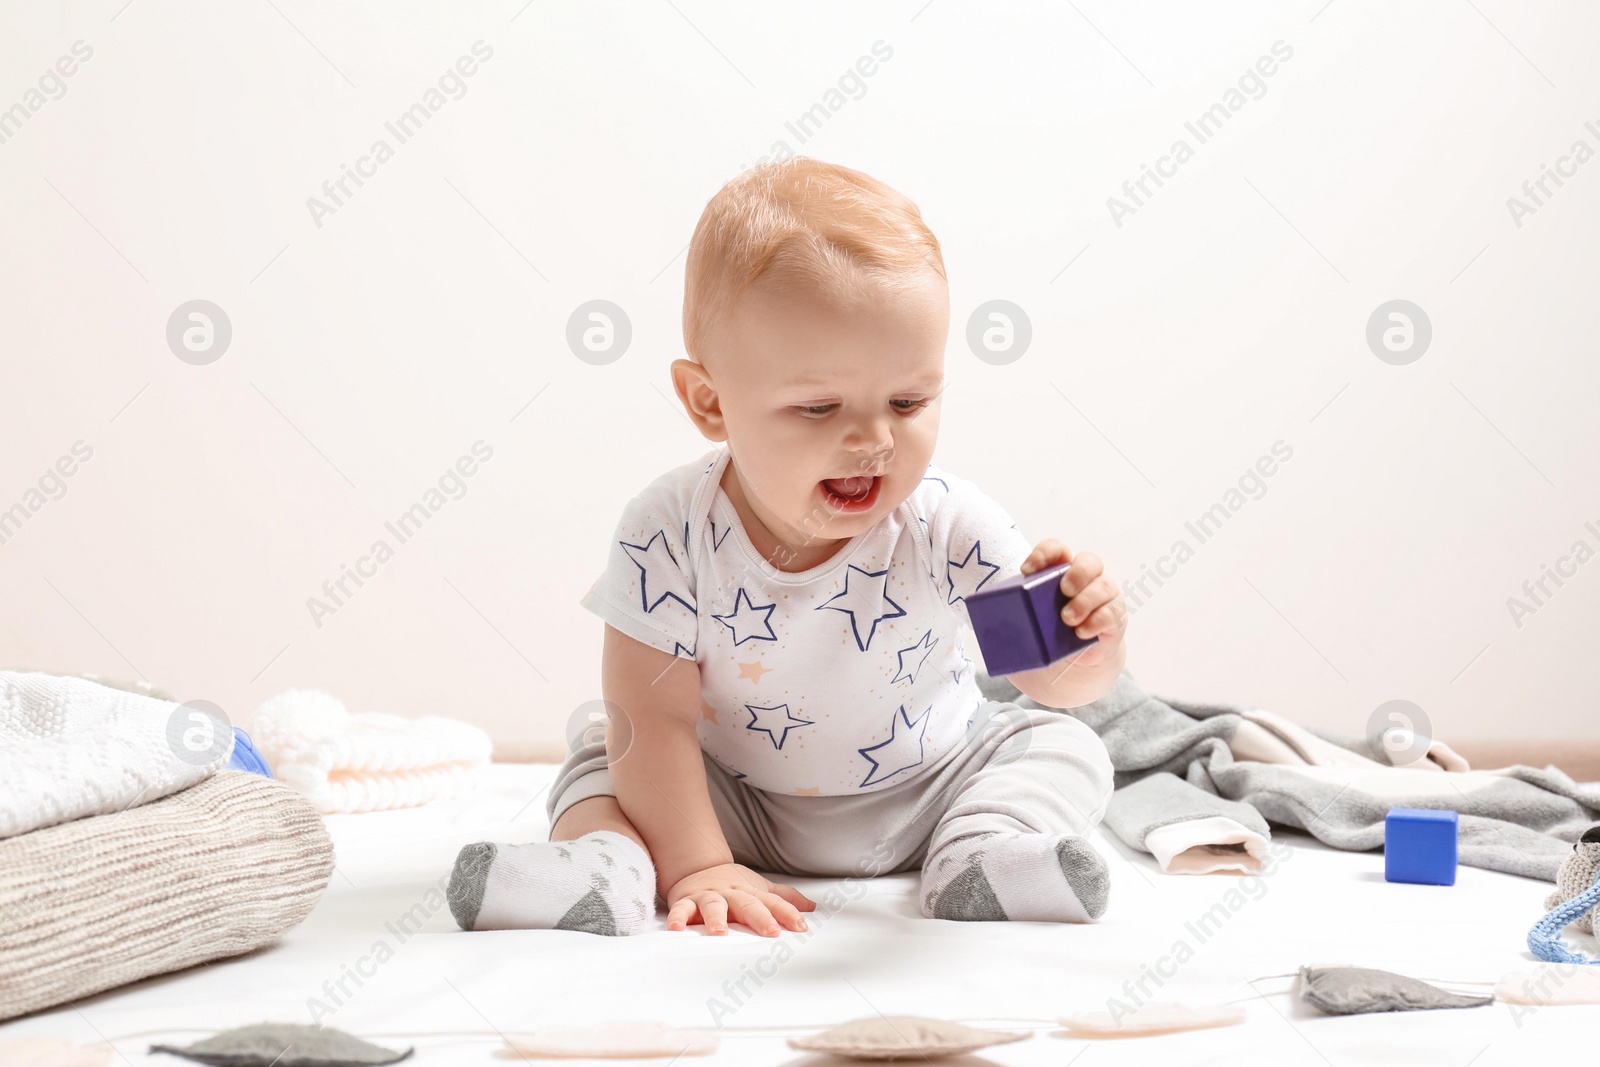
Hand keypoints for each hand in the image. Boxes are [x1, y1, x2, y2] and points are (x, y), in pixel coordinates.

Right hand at [665, 862, 816, 936]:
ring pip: (713, 906)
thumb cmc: (732, 883)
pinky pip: (681, 909)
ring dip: (716, 918)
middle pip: (747, 904)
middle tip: (771, 931)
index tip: (801, 927)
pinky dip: (678, 917)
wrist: (696, 866)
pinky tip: (676, 928)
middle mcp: (731, 893)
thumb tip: (812, 907)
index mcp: (750, 892)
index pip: (773, 902)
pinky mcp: (686, 901)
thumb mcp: (759, 888)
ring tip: (719, 932)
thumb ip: (784, 898)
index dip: (788, 913)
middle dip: (759, 918)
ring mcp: (708, 896)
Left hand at [1020, 538, 1127, 669]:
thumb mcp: (1033, 619)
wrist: (1077, 654)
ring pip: (1103, 586)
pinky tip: (1082, 632)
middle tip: (1064, 590)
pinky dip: (1097, 621)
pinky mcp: (1115, 616)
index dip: (1043, 554)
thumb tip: (991, 625)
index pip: (1056, 549)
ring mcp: (1104, 595)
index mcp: (1062, 570)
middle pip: (1089, 561)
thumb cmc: (1050, 628)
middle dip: (1077, 573)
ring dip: (1085, 601)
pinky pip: (1113, 612)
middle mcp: (1087, 577)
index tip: (1026, 571)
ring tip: (1068, 619)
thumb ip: (1019, 615)